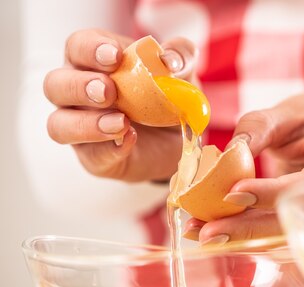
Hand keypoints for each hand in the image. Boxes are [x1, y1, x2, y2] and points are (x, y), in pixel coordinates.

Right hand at [43, 29, 197, 181]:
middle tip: (109, 92)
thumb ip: (180, 56)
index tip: (114, 56)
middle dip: (80, 87)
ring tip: (121, 122)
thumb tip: (170, 60)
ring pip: (59, 125)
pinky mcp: (94, 156)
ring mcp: (80, 126)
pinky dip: (110, 149)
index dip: (90, 49)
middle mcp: (76, 92)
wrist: (178, 139)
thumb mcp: (180, 72)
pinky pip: (91, 155)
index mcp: (93, 61)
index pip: (77, 46)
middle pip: (55, 84)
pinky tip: (130, 140)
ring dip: (86, 123)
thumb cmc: (167, 96)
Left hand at [183, 93, 303, 242]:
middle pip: (296, 221)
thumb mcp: (287, 111)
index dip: (271, 194)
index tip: (232, 194)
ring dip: (241, 237)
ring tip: (200, 231)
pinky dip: (245, 236)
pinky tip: (214, 231)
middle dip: (249, 228)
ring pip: (284, 237)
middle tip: (208, 230)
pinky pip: (278, 238)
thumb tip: (227, 154)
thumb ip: (258, 127)